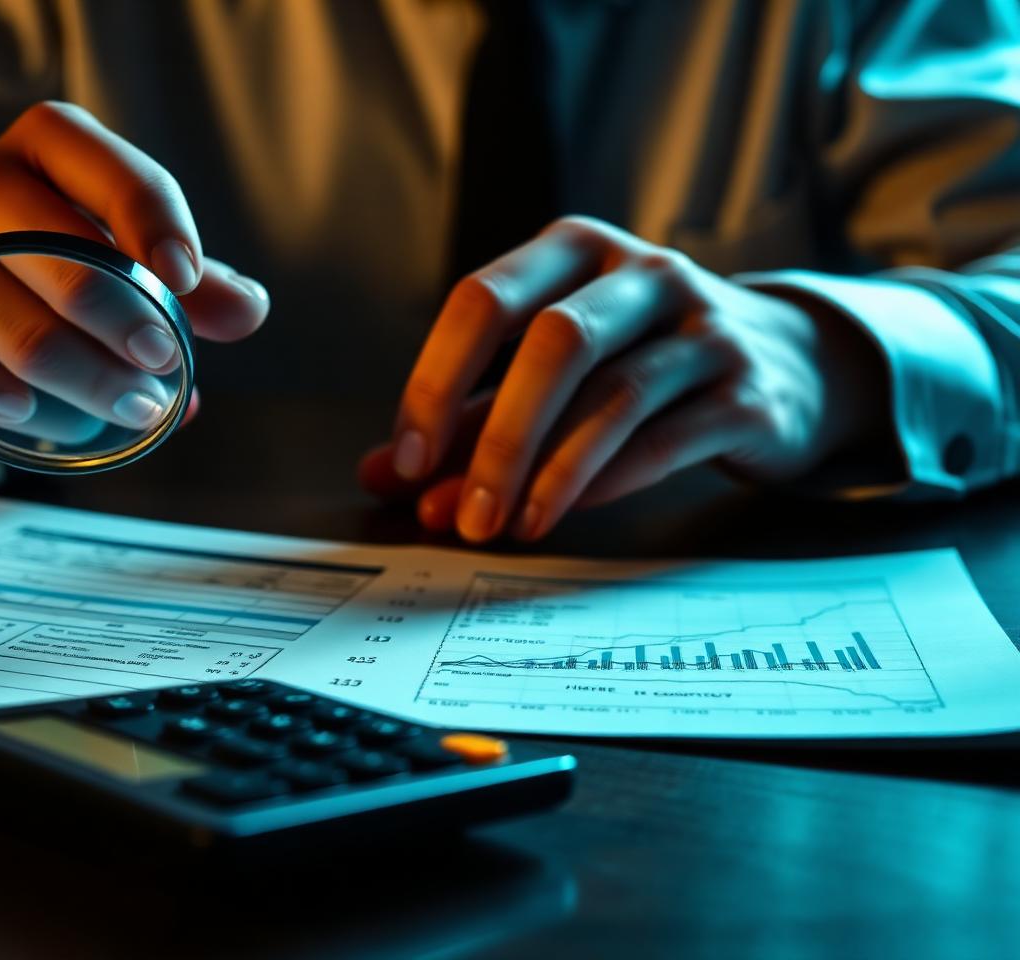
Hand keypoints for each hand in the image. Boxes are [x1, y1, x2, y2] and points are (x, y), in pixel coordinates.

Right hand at [0, 101, 268, 439]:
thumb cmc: (71, 253)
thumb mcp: (139, 249)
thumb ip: (200, 282)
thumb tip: (246, 310)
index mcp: (52, 144)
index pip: (114, 175)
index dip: (157, 228)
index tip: (186, 283)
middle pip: (68, 263)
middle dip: (130, 323)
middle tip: (166, 363)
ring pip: (27, 334)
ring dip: (94, 384)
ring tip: (140, 408)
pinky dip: (26, 409)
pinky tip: (63, 421)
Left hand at [360, 216, 882, 541]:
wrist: (786, 362)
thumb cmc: (642, 359)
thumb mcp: (553, 371)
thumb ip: (470, 418)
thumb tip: (382, 474)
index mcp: (574, 251)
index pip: (485, 300)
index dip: (434, 383)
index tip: (405, 462)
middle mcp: (642, 274)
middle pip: (554, 343)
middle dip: (496, 437)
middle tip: (457, 512)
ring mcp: (703, 328)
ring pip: (613, 394)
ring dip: (548, 471)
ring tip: (506, 526)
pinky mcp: (746, 391)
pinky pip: (664, 438)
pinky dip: (603, 482)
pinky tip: (561, 514)